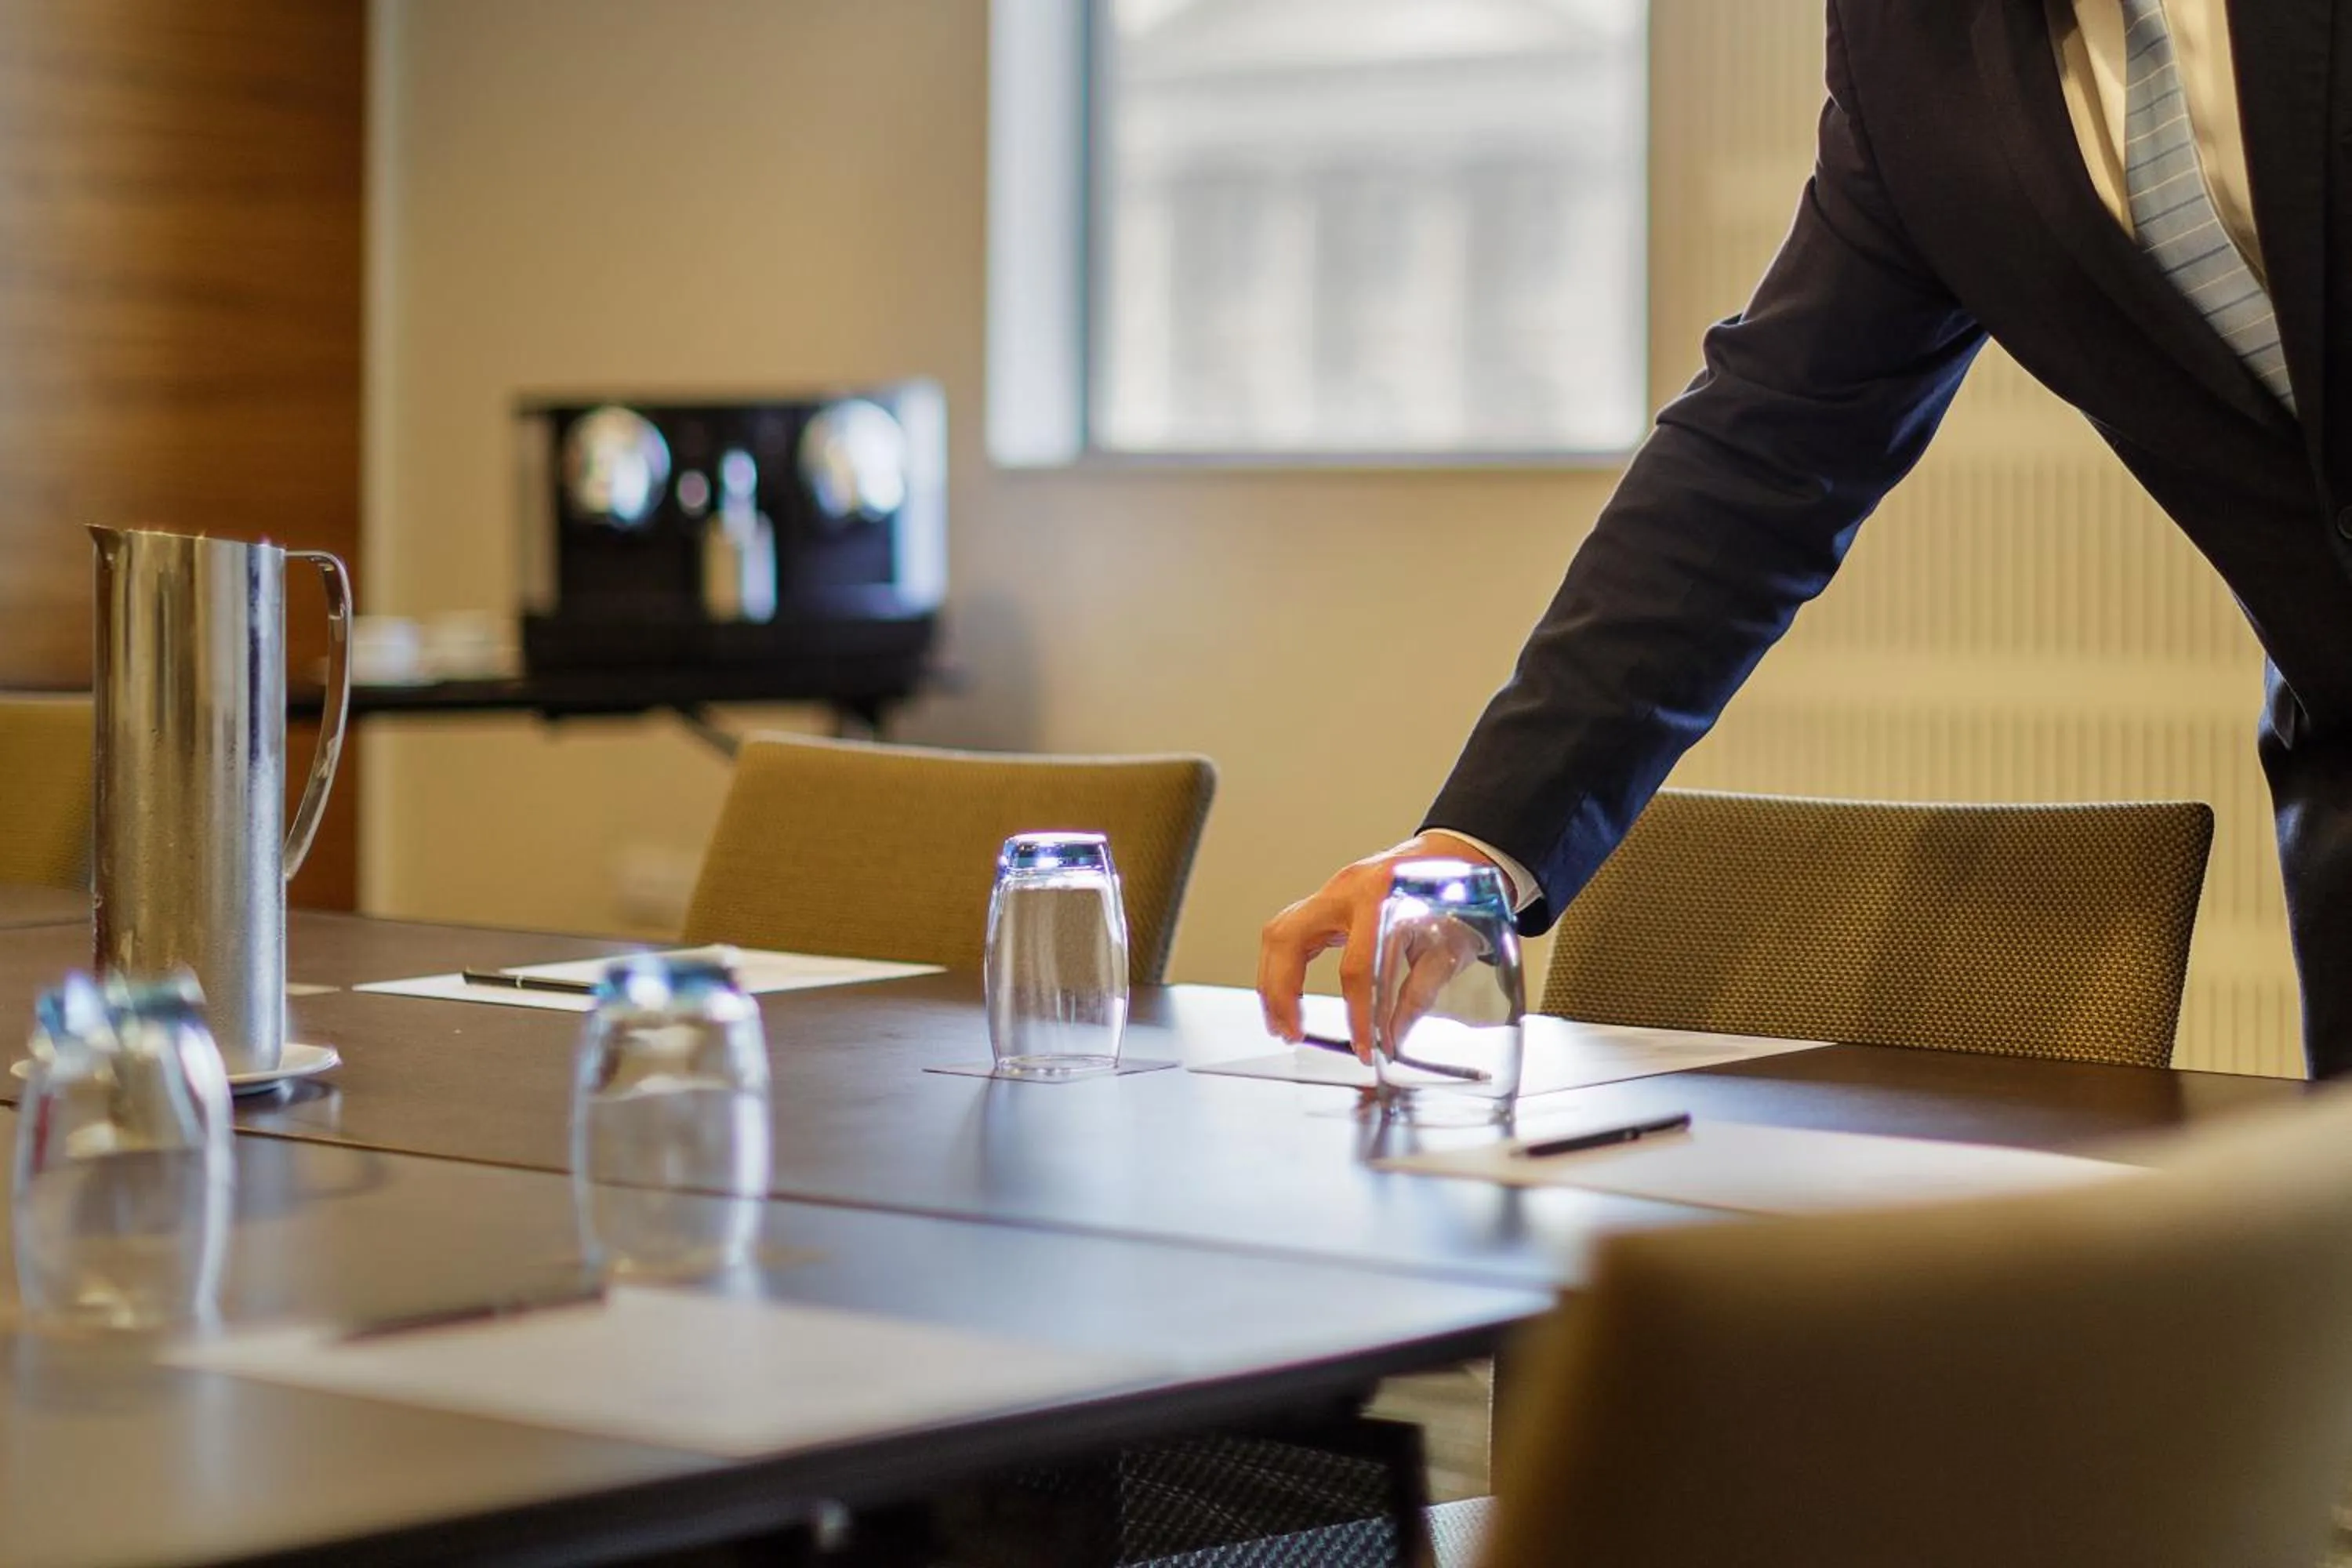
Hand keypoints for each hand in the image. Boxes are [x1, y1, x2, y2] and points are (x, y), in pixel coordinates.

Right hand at [1257, 832, 1500, 1060]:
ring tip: (1280, 1022)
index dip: (1358, 1016)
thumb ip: (1418, 995)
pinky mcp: (1324, 900)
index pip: (1357, 968)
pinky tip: (1285, 995)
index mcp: (1382, 899)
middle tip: (1290, 1033)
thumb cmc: (1456, 896)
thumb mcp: (1449, 949)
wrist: (1453, 856)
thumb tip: (1392, 1038)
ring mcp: (1330, 891)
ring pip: (1278, 933)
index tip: (1364, 1050)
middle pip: (1290, 940)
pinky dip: (1280, 966)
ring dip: (1272, 982)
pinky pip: (1288, 931)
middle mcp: (1347, 890)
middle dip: (1282, 993)